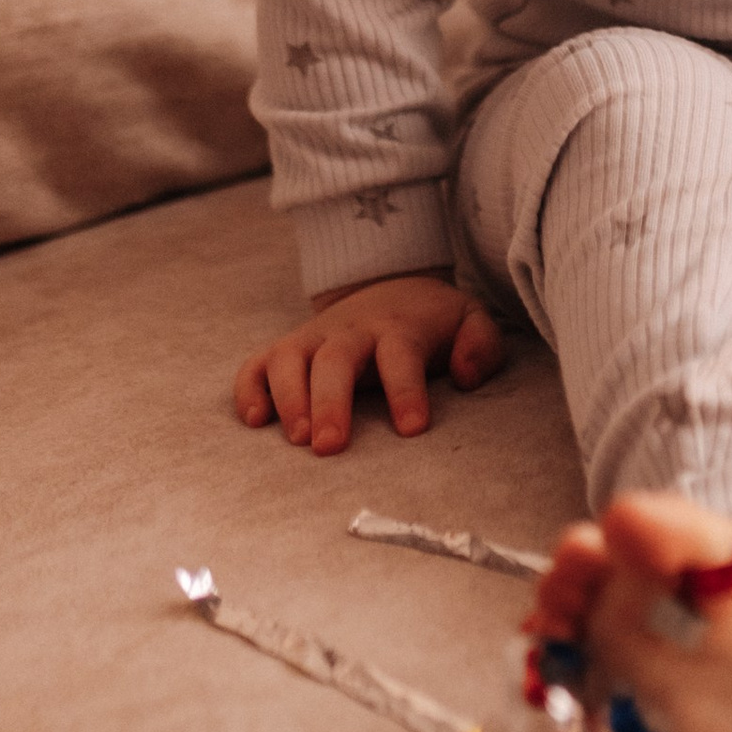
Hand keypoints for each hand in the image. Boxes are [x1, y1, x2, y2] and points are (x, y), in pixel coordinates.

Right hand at [233, 274, 509, 455]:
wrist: (390, 284)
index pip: (400, 356)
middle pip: (335, 359)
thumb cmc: (431, 321)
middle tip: (330, 447)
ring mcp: (313, 338)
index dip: (406, 390)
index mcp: (398, 328)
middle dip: (332, 402)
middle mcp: (351, 332)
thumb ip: (481, 346)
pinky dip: (249, 389)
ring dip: (289, 398)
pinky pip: (256, 365)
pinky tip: (255, 420)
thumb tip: (465, 377)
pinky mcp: (286, 349)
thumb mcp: (470, 322)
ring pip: (290, 359)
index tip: (413, 428)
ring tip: (297, 439)